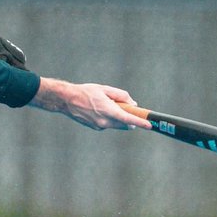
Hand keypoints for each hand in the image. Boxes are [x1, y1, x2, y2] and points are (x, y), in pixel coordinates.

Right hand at [28, 79, 151, 130]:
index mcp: (108, 110)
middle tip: (127, 107)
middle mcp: (105, 121)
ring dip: (118, 117)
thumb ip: (121, 95)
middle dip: (129, 118)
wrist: (66, 100)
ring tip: (106, 105)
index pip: (129, 119)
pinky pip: (108, 124)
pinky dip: (109, 118)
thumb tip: (132, 103)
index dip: (141, 123)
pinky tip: (98, 109)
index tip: (150, 125)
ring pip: (117, 124)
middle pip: (125, 124)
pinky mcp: (96, 127)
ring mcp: (100, 126)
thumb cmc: (86, 92)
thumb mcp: (105, 89)